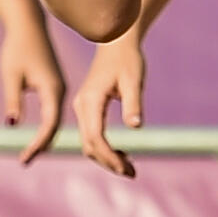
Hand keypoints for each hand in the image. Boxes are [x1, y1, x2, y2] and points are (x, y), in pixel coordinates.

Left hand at [2, 9, 65, 160]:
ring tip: (29, 154)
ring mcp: (59, 88)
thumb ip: (13, 100)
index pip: (49, 125)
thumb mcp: (11, 75)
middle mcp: (60, 91)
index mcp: (53, 89)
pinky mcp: (54, 86)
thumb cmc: (17, 48)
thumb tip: (12, 124)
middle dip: (41, 145)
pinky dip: (46, 127)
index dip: (38, 144)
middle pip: (54, 126)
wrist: (28, 26)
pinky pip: (52, 112)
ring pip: (54, 120)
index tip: (24, 158)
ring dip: (44, 138)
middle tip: (24, 161)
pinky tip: (36, 136)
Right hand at [73, 30, 145, 175]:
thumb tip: (136, 126)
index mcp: (90, 100)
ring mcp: (82, 108)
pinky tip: (122, 154)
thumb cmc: (127, 60)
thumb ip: (133, 103)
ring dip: (106, 158)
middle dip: (108, 162)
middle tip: (132, 173)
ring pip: (88, 142)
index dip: (109, 156)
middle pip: (89, 144)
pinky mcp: (87, 108)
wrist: (116, 42)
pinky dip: (104, 149)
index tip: (126, 168)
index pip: (95, 137)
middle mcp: (81, 106)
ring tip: (129, 168)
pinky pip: (91, 135)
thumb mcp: (134, 80)